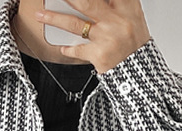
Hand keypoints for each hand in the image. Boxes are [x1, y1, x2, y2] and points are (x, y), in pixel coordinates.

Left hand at [34, 0, 151, 73]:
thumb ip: (116, 3)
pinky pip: (78, 49)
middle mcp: (116, 20)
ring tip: (41, 14)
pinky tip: (62, 47)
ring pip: (75, 24)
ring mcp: (107, 37)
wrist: (140, 72)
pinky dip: (68, 49)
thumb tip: (90, 2)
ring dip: (54, 18)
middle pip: (85, 3)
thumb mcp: (133, 17)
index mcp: (127, 6)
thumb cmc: (134, 43)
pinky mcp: (100, 54)